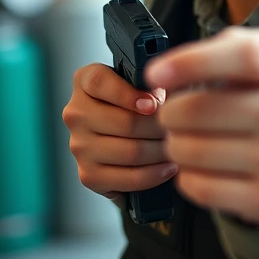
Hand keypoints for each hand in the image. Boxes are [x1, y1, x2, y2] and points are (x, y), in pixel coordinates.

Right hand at [62, 63, 172, 201]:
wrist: (136, 137)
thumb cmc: (148, 102)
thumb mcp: (150, 82)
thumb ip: (156, 81)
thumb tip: (166, 94)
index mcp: (85, 81)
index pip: (99, 83)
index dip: (129, 94)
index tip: (154, 104)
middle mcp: (76, 113)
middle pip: (125, 122)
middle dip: (161, 127)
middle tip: (182, 128)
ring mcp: (79, 146)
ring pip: (130, 152)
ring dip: (162, 151)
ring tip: (180, 146)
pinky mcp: (88, 174)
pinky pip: (127, 178)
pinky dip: (155, 174)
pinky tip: (169, 167)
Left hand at [145, 26, 258, 225]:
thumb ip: (231, 49)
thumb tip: (170, 69)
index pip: (245, 56)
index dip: (192, 62)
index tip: (156, 73)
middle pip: (203, 107)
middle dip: (171, 111)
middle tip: (174, 113)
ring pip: (193, 150)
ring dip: (177, 144)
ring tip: (190, 139)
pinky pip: (199, 186)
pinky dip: (189, 176)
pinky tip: (205, 165)